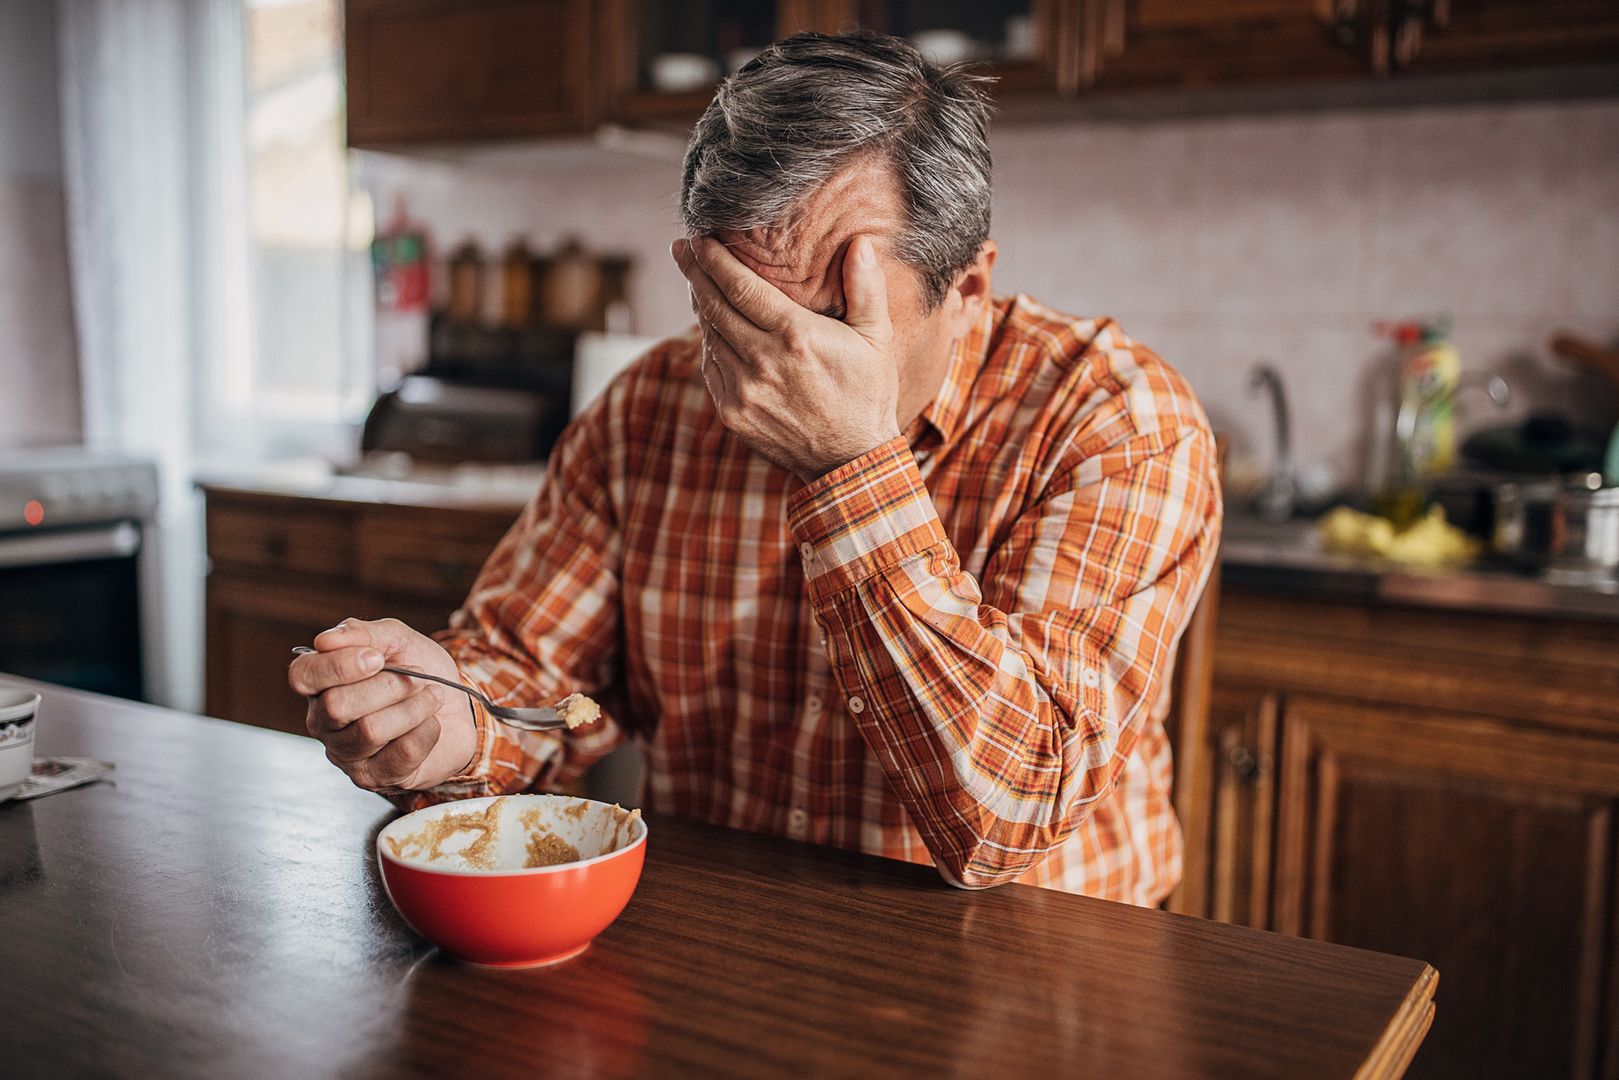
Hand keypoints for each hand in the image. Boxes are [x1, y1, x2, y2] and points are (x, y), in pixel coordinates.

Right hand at [287, 618, 476, 791]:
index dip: (338, 666)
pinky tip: (430, 724)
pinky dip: (426, 732)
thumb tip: (326, 640)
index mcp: (321, 683)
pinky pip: (401, 754)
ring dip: (414, 707)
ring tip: (432, 697)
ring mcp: (345, 753)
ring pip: (370, 731)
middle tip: (419, 676)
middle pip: (337, 706)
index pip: (303, 676)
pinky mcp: (373, 777)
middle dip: (389, 686)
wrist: (457, 709)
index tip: (378, 658)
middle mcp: (324, 720)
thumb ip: (365, 633)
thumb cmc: (420, 673)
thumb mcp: (398, 640)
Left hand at [672, 234, 901, 479]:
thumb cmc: (867, 394)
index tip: (699, 239)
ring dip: (699, 306)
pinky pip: (711, 368)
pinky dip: (708, 343)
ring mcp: (744, 391)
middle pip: (715, 306)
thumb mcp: (877, 339)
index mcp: (796, 336)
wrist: (851, 460)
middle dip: (695, 273)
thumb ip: (866, 288)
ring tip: (696, 282)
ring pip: (709, 336)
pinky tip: (712, 327)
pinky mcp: (733, 414)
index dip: (715, 260)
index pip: (741, 287)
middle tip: (681, 248)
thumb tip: (862, 243)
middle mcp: (763, 362)